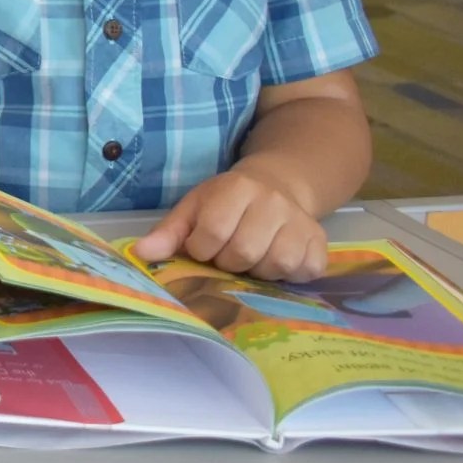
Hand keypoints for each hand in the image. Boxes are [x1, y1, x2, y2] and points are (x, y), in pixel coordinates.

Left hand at [135, 167, 329, 280]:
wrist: (277, 186)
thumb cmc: (226, 202)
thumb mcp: (194, 208)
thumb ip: (168, 232)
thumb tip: (140, 253)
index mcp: (237, 189)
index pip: (213, 233)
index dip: (202, 248)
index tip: (202, 246)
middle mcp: (274, 202)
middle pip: (245, 253)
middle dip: (228, 262)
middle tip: (228, 254)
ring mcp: (301, 222)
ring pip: (276, 265)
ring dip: (258, 271)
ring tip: (252, 258)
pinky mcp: (321, 242)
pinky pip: (305, 271)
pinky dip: (289, 275)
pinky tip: (276, 262)